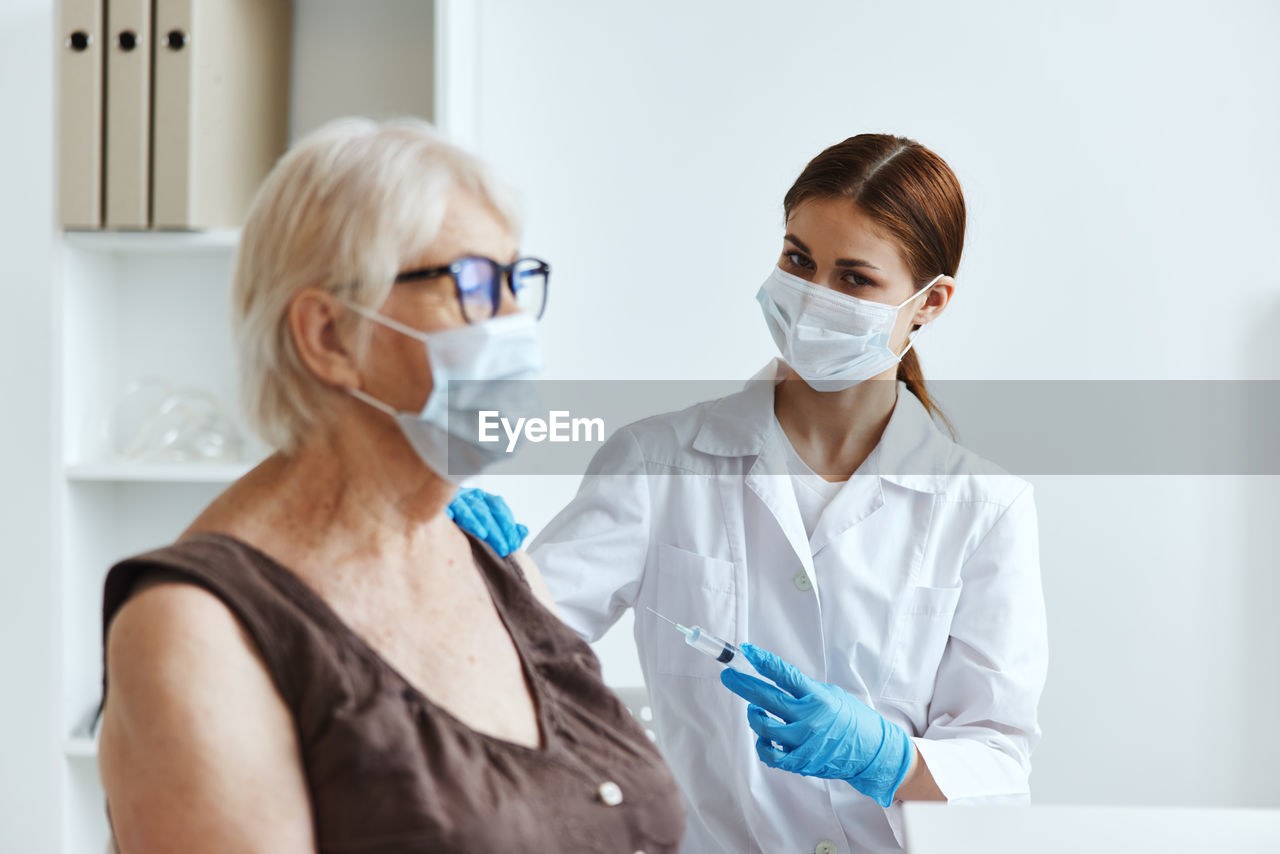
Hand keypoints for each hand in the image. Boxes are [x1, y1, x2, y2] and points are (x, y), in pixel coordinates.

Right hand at [445, 488, 528, 556]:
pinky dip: (450, 513)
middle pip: (485, 511)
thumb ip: (508, 530)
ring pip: (468, 509)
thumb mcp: (492, 527)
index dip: (507, 526)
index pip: (499, 508)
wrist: (439, 511)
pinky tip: (454, 519)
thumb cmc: (470, 524)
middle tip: (503, 548)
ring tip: (484, 536)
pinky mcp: (440, 505)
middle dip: (496, 530)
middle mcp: (471, 497)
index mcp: (485, 499)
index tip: (513, 544)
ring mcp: (455, 500)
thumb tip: (523, 531)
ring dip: (476, 522)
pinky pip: (446, 508)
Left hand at [719, 643, 912, 807]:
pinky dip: (763, 744)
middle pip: (766, 698)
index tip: (746, 651)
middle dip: (742, 684)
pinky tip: (766, 737)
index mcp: (818, 697)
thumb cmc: (852, 720)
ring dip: (754, 716)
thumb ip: (804, 691)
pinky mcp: (801, 761)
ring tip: (755, 710)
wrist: (872, 753)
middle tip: (729, 676)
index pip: (784, 674)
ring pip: (763, 727)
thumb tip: (776, 680)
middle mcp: (809, 718)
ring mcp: (804, 741)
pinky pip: (770, 754)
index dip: (763, 661)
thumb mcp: (832, 695)